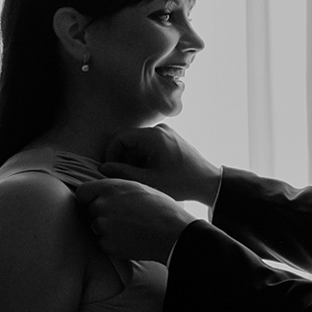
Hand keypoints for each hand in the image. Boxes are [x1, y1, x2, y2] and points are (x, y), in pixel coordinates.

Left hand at [69, 178, 196, 262]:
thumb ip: (115, 188)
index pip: (82, 192)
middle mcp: (102, 206)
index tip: (98, 201)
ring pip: (97, 227)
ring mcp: (103, 226)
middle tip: (125, 217)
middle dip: (103, 213)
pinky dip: (113, 242)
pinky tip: (131, 239)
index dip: (89, 197)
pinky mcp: (107, 245)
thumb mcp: (138, 187)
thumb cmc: (161, 208)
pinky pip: (104, 242)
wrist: (173, 233)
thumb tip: (100, 192)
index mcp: (109, 188)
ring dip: (108, 228)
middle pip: (91, 210)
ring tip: (131, 228)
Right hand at [102, 124, 221, 204]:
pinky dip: (145, 159)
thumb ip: (123, 173)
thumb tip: (103, 168)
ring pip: (139, 144)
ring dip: (134, 161)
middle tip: (126, 178)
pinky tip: (150, 174)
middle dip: (124, 159)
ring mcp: (166, 132)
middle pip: (129, 141)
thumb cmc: (181, 183)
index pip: (120, 137)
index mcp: (153, 135)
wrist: (208, 182)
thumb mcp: (149, 181)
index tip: (110, 170)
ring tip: (141, 178)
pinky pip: (149, 145)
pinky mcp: (170, 138)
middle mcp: (159, 129)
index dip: (111, 154)